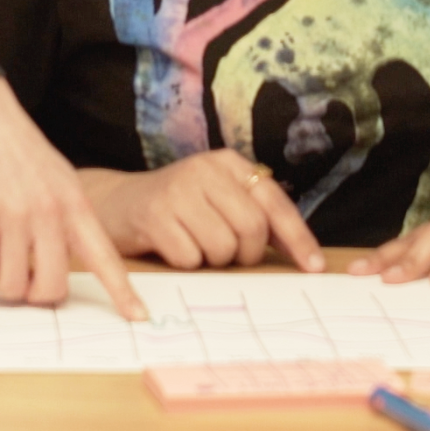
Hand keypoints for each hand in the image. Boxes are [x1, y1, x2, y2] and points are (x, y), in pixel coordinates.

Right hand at [0, 78, 146, 317]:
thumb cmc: (21, 151)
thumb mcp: (61, 179)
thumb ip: (68, 220)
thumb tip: (61, 270)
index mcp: (75, 204)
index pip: (105, 257)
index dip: (122, 292)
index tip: (138, 317)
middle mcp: (49, 213)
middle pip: (50, 288)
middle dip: (35, 294)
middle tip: (25, 279)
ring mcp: (13, 215)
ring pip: (11, 285)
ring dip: (2, 279)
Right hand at [82, 152, 325, 272]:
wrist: (115, 204)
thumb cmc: (178, 208)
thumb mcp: (218, 199)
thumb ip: (255, 215)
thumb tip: (304, 255)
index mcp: (227, 163)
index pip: (274, 202)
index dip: (297, 238)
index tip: (313, 267)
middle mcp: (204, 169)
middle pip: (252, 229)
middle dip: (245, 254)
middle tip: (227, 254)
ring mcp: (178, 191)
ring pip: (223, 248)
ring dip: (212, 260)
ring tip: (194, 244)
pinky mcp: (153, 216)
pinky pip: (191, 259)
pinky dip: (186, 263)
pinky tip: (172, 247)